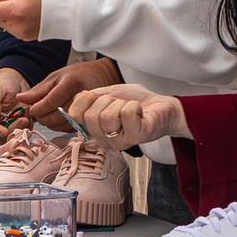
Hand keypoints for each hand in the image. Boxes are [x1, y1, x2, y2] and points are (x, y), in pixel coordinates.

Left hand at [0, 0, 43, 40]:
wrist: (65, 8)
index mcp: (15, 11)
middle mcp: (17, 26)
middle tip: (13, 0)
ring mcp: (21, 33)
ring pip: (2, 24)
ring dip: (6, 15)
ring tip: (22, 7)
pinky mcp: (25, 37)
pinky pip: (11, 28)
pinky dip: (14, 21)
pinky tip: (26, 14)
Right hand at [0, 66, 30, 137]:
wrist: (16, 82)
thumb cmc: (2, 82)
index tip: (4, 131)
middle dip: (11, 130)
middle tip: (22, 120)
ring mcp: (3, 126)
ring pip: (10, 136)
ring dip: (20, 129)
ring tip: (26, 117)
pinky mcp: (15, 126)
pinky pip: (21, 132)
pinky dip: (26, 126)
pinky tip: (28, 117)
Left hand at [18, 58, 117, 129]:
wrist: (101, 76)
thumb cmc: (78, 74)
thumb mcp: (56, 77)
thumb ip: (38, 90)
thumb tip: (21, 99)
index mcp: (71, 83)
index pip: (51, 101)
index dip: (38, 108)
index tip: (32, 109)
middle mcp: (81, 97)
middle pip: (57, 116)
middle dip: (42, 117)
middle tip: (37, 113)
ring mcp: (87, 109)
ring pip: (62, 125)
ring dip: (50, 123)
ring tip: (46, 114)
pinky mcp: (89, 118)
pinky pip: (70, 128)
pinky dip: (59, 126)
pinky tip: (56, 118)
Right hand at [69, 84, 188, 149]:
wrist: (161, 106)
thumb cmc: (137, 101)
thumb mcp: (108, 94)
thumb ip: (90, 98)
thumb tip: (75, 100)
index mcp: (95, 130)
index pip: (75, 114)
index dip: (87, 99)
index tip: (101, 98)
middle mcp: (105, 140)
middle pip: (91, 116)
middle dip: (107, 101)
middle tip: (119, 104)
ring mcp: (120, 141)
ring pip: (108, 116)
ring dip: (121, 104)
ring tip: (130, 109)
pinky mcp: (136, 137)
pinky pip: (127, 113)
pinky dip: (134, 105)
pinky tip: (139, 112)